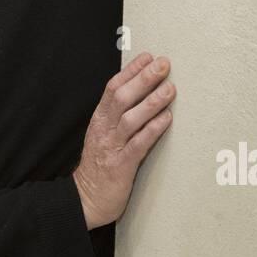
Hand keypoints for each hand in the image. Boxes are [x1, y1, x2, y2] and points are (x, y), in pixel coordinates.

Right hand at [72, 52, 174, 229]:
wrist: (85, 199)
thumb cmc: (99, 165)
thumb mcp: (103, 135)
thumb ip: (118, 115)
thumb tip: (141, 92)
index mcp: (99, 119)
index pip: (112, 88)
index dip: (130, 70)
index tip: (148, 56)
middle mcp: (104, 129)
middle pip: (121, 98)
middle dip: (143, 79)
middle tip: (163, 65)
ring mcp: (112, 147)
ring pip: (131, 118)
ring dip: (151, 102)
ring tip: (170, 89)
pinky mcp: (121, 166)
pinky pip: (138, 144)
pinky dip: (153, 130)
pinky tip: (167, 119)